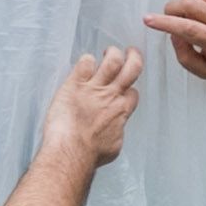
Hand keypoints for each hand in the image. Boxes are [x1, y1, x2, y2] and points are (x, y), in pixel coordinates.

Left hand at [36, 47, 141, 167]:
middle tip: (130, 52)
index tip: (124, 89)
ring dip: (113, 52)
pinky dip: (87, 60)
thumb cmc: (90, 154)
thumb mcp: (113, 146)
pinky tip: (84, 63)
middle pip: (132, 68)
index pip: (133, 92)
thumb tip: (114, 130)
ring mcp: (93, 88)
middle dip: (134, 56)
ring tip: (108, 51)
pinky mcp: (74, 84)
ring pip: (112, 60)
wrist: (72, 151)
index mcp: (121, 111)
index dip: (129, 89)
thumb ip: (115, 131)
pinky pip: (86, 62)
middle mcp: (111, 96)